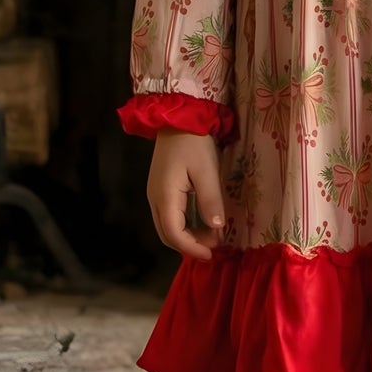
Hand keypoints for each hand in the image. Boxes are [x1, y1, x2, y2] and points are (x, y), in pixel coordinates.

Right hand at [147, 130, 226, 260]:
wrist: (178, 117)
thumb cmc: (194, 143)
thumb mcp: (207, 171)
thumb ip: (210, 201)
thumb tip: (216, 228)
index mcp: (164, 197)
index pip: (174, 234)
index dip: (192, 248)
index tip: (212, 254)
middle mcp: (155, 199)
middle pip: (167, 234)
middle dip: (190, 244)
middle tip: (214, 246)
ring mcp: (155, 194)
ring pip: (167, 226)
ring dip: (187, 235)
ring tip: (211, 235)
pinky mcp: (160, 188)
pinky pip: (169, 215)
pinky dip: (184, 225)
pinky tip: (201, 222)